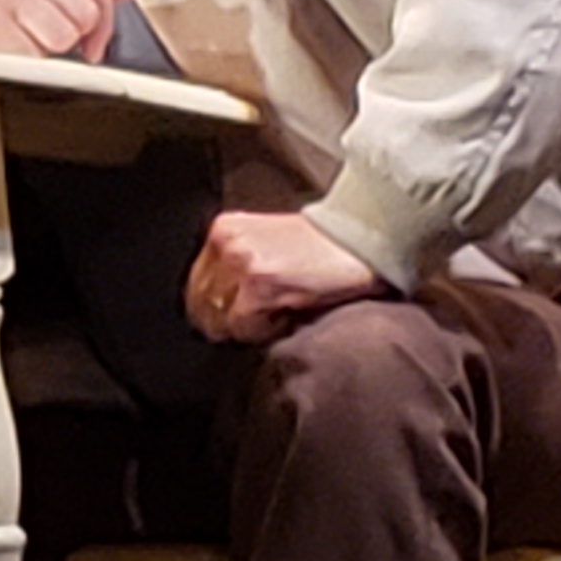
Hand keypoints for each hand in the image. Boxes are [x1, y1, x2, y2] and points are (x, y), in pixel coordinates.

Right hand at [0, 0, 156, 62]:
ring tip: (16, 41)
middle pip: (87, 15)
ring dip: (44, 52)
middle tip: (36, 37)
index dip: (96, 24)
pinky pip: (37, 57)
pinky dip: (23, 64)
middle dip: (69, 37)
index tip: (80, 38)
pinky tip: (1, 52)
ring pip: (65, 37)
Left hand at [185, 211, 383, 345]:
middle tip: (263, 320)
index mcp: (223, 229)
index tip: (243, 316)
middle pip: (201, 307)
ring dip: (247, 327)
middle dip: (229, 322)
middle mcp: (225, 242)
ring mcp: (240, 263)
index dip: (218, 311)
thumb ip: (236, 267)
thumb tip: (216, 309)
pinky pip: (243, 327)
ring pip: (219, 320)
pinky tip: (290, 313)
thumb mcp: (266, 244)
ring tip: (279, 313)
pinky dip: (265, 331)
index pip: (195, 288)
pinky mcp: (260, 284)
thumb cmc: (322, 248)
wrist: (364, 238)